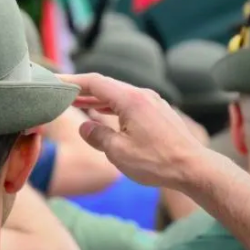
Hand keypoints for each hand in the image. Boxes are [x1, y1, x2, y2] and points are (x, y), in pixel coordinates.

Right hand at [61, 73, 208, 188]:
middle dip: (82, 89)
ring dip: (97, 99)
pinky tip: (104, 114)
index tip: (54, 81)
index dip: (72, 81)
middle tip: (60, 92)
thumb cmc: (157, 162)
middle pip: (106, 86)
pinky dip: (112, 106)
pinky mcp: (159, 113)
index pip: (94, 82)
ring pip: (118, 95)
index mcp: (130, 100)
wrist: (195, 169)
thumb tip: (85, 127)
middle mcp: (142, 95)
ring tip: (77, 103)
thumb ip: (97, 136)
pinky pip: (129, 104)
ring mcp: (153, 103)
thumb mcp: (118, 152)